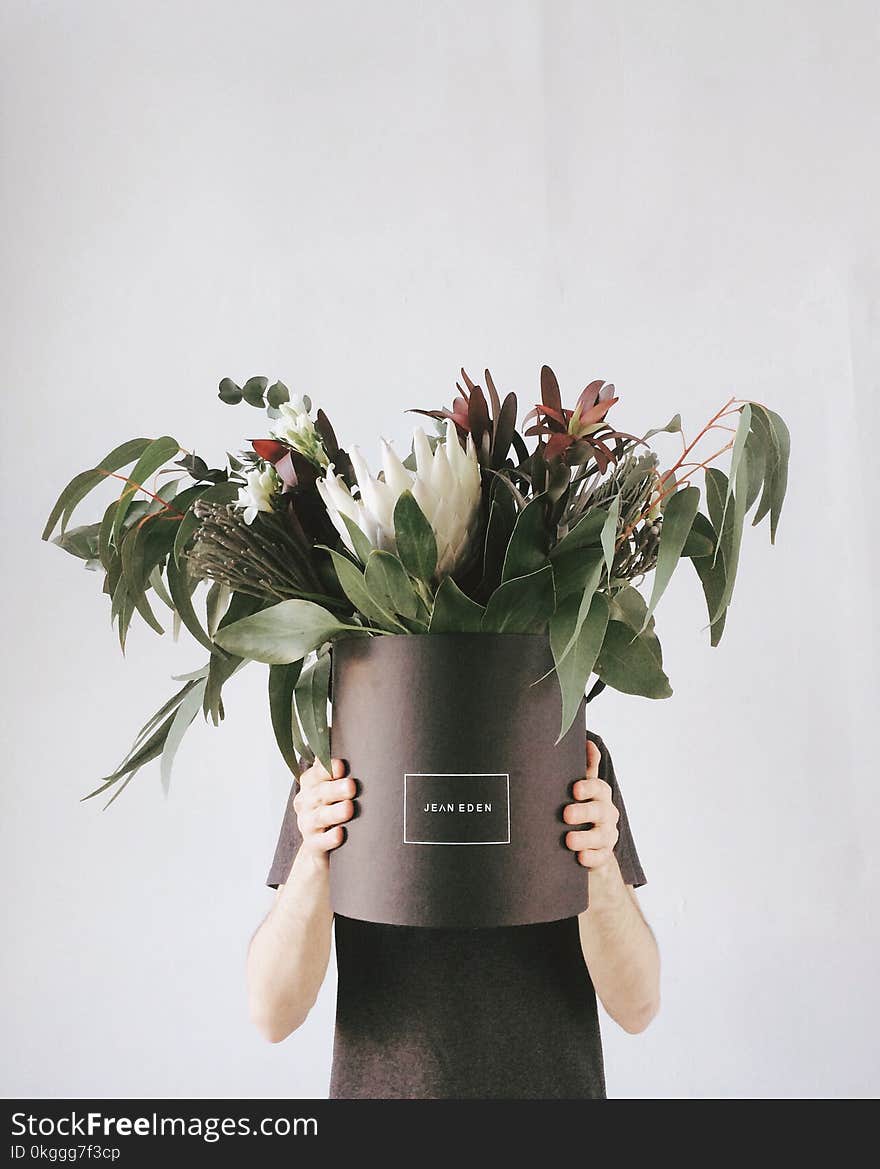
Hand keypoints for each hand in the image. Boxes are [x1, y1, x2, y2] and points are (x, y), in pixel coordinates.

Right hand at [293, 757, 355, 865]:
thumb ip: (336, 762)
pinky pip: (320, 842)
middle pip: (319, 793)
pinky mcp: (314, 845)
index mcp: (311, 783)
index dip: (326, 769)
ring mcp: (308, 825)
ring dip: (334, 812)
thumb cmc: (336, 804)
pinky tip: (340, 834)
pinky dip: (330, 838)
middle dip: (334, 789)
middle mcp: (306, 802)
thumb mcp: (335, 782)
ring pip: (320, 817)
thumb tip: (339, 728)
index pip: (316, 773)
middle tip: (351, 786)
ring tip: (349, 808)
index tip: (341, 766)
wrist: (326, 845)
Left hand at [563, 739, 619, 869]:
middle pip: (599, 811)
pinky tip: (580, 858)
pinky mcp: (602, 856)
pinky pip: (600, 858)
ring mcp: (606, 836)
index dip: (588, 787)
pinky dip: (591, 858)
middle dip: (584, 812)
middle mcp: (606, 814)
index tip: (574, 789)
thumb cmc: (582, 808)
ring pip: (601, 837)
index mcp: (600, 795)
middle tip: (566, 814)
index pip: (598, 788)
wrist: (590, 843)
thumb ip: (586, 767)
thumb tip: (587, 740)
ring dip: (585, 838)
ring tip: (569, 840)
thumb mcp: (583, 787)